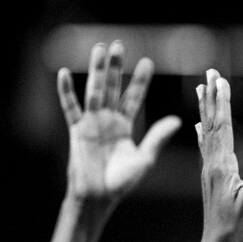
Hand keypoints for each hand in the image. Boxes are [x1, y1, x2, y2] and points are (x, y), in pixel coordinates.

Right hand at [57, 41, 180, 203]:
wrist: (99, 196)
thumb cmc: (122, 181)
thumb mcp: (145, 158)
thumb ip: (157, 137)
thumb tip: (177, 120)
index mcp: (125, 125)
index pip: (134, 97)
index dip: (140, 80)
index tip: (148, 61)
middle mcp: (108, 120)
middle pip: (113, 87)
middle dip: (116, 67)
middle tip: (120, 44)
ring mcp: (91, 123)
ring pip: (95, 91)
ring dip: (97, 71)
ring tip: (100, 49)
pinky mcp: (76, 130)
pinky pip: (70, 107)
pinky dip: (66, 91)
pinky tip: (65, 73)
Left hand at [193, 68, 242, 241]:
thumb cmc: (239, 231)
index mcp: (222, 166)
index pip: (222, 126)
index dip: (221, 101)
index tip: (220, 78)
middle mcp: (212, 165)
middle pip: (211, 124)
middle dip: (212, 98)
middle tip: (210, 74)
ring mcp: (210, 173)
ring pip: (207, 133)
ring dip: (206, 111)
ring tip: (203, 91)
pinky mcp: (212, 182)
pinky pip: (207, 148)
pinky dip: (204, 133)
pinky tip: (199, 129)